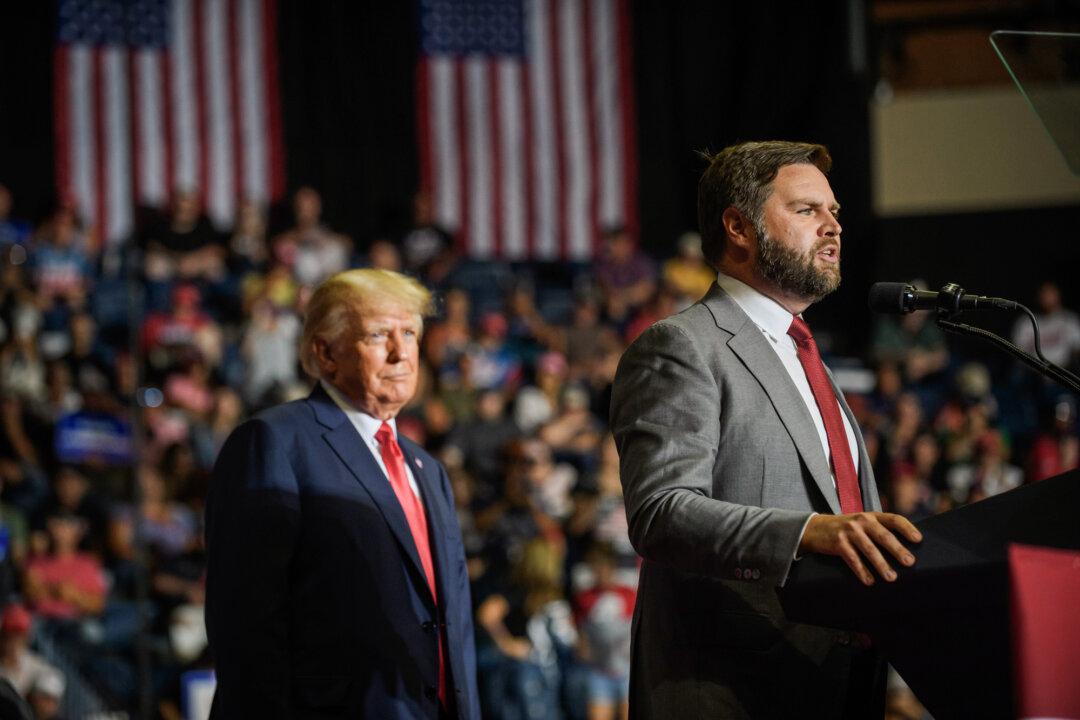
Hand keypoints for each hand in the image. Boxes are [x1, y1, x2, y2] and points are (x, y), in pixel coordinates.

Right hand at [798, 512, 921, 585]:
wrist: (815, 528)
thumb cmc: (846, 529)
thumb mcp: (862, 523)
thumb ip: (879, 529)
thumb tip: (905, 548)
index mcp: (871, 516)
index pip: (894, 519)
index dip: (907, 528)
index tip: (918, 540)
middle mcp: (861, 521)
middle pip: (883, 536)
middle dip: (897, 550)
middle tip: (909, 562)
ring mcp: (849, 531)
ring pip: (869, 550)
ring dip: (881, 565)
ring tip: (891, 577)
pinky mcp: (838, 543)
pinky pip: (853, 559)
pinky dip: (862, 571)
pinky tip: (869, 581)